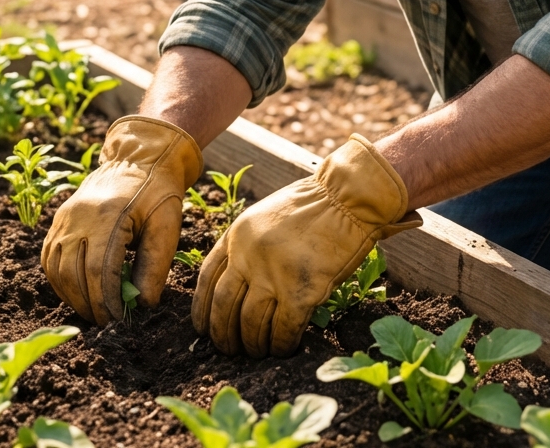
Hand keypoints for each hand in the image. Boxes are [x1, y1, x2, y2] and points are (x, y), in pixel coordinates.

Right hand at [41, 115, 201, 324]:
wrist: (140, 156)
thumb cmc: (159, 191)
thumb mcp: (167, 225)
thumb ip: (155, 265)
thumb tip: (143, 305)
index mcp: (110, 215)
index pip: (100, 270)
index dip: (107, 301)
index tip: (118, 319)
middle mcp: (80, 216)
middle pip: (73, 273)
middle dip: (88, 304)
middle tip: (105, 322)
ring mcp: (66, 216)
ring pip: (55, 267)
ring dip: (71, 295)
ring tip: (92, 311)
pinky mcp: (60, 217)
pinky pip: (49, 256)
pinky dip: (59, 279)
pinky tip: (76, 291)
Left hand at [192, 134, 420, 356]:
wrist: (347, 197)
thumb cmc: (314, 204)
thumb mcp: (267, 215)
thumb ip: (250, 246)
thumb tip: (242, 284)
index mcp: (237, 235)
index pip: (206, 279)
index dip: (202, 309)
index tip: (202, 327)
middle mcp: (248, 256)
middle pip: (224, 306)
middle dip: (223, 335)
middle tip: (230, 350)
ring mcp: (273, 275)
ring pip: (251, 324)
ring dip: (253, 345)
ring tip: (259, 352)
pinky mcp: (301, 291)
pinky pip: (283, 331)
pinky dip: (282, 345)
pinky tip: (285, 349)